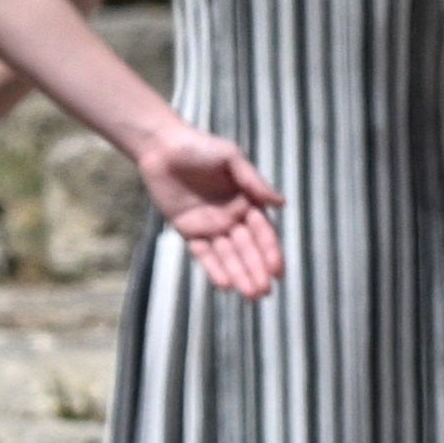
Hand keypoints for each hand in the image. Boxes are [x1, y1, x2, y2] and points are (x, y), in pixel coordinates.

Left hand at [136, 127, 285, 299]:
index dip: (270, 251)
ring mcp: (210, 226)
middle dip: (256, 270)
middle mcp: (232, 218)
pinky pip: (203, 253)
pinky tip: (225, 285)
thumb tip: (281, 204)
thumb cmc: (200, 147)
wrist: (162, 147)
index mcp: (247, 202)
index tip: (277, 271)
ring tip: (250, 295)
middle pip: (247, 249)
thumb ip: (254, 181)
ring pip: (228, 256)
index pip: (263, 232)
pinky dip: (214, 268)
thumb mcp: (231, 158)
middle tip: (264, 292)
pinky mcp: (189, 230)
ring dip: (239, 275)